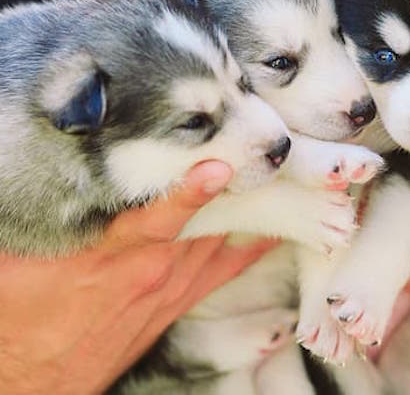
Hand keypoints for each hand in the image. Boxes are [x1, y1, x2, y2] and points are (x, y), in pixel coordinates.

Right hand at [0, 161, 278, 393]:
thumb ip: (46, 216)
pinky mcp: (177, 302)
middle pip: (203, 221)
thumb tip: (50, 171)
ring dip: (242, 209)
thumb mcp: (13, 259)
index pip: (159, 219)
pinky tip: (274, 230)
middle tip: (255, 148)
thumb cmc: (19, 319)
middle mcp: (151, 271)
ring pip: (220, 239)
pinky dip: (251, 249)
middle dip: (228, 185)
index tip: (219, 167)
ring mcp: (171, 288)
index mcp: (109, 257)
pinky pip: (225, 270)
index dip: (189, 193)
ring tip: (269, 172)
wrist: (31, 381)